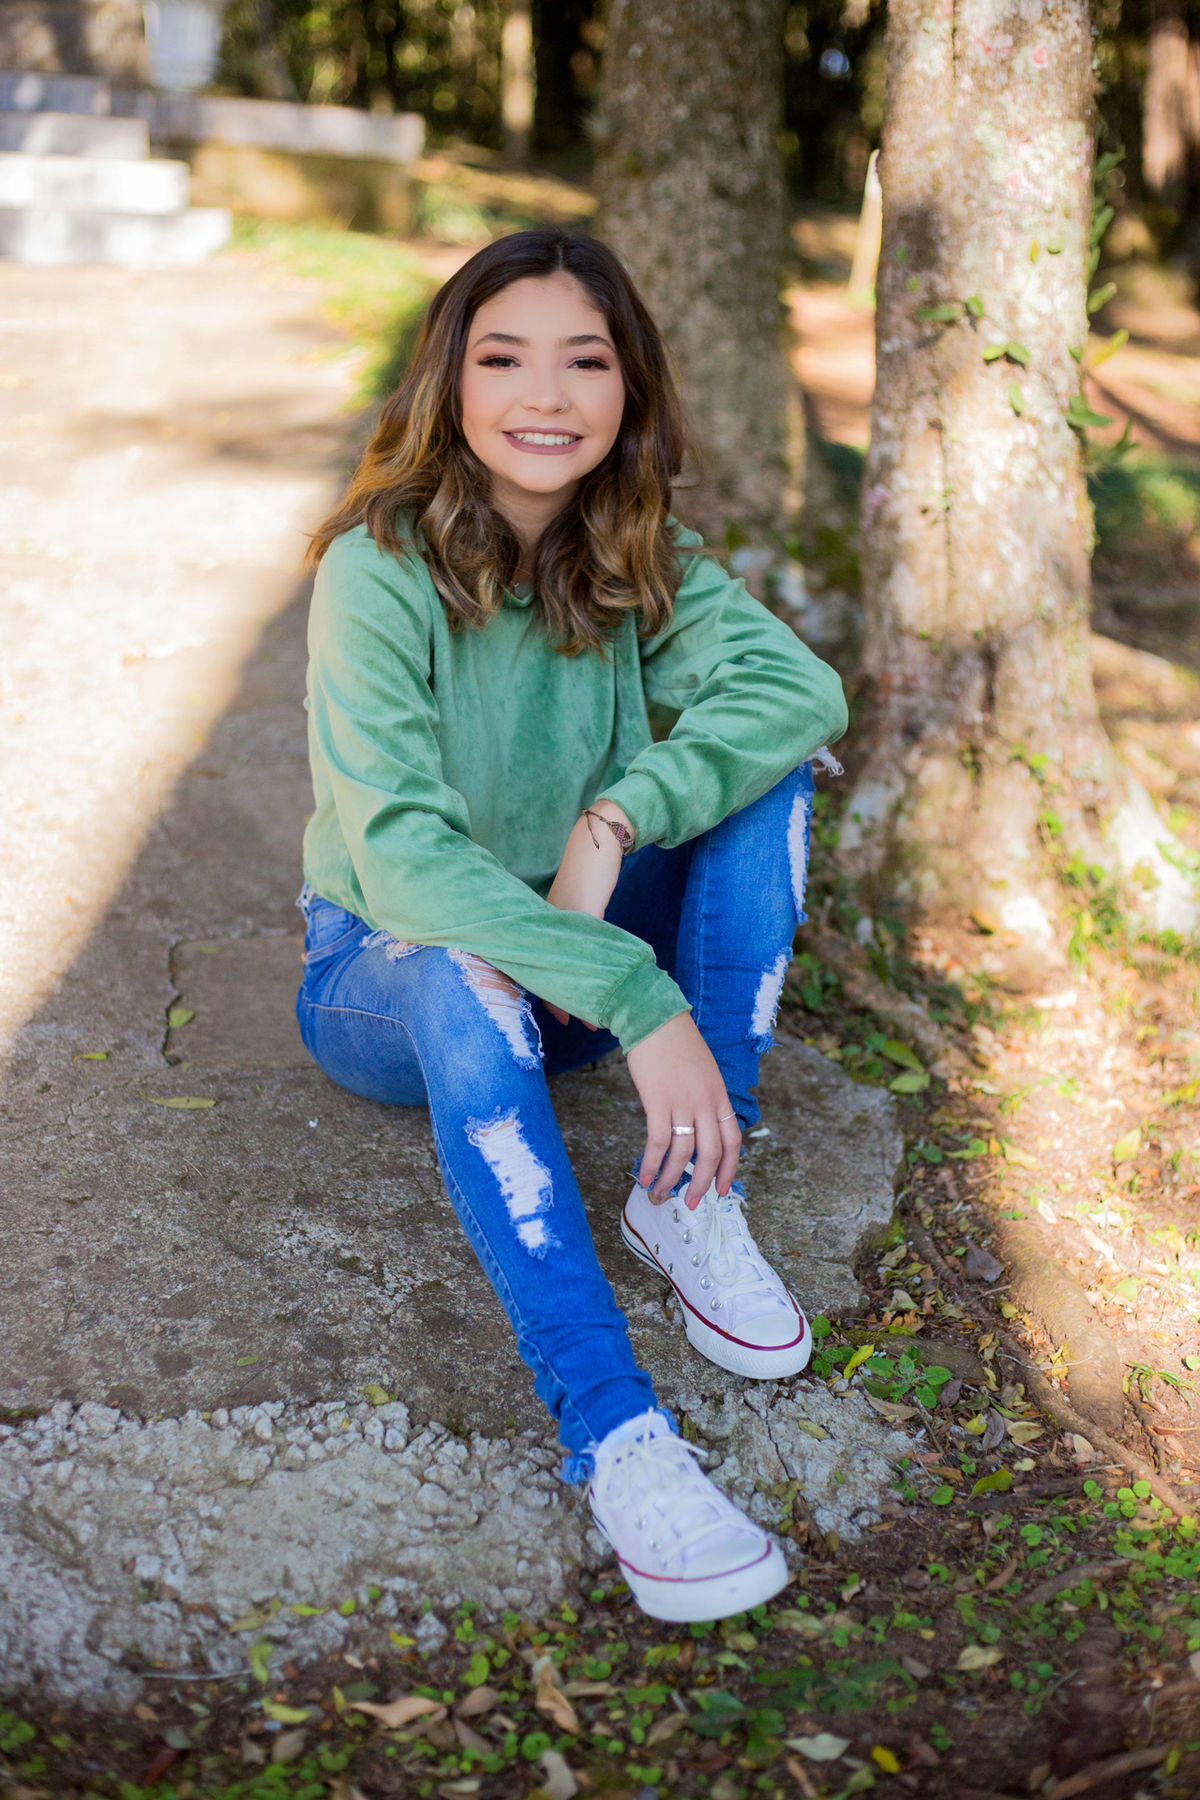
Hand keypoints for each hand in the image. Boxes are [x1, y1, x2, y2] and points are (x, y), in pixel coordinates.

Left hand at [544, 800, 631, 1026]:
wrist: (599, 837)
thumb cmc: (589, 867)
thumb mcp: (578, 898)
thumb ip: (575, 920)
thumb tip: (580, 944)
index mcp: (544, 918)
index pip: (538, 960)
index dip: (545, 988)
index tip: (551, 1012)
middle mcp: (548, 919)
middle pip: (547, 967)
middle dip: (557, 999)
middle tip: (563, 1024)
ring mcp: (565, 915)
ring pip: (565, 963)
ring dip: (575, 992)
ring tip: (585, 1019)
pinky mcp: (584, 909)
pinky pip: (587, 948)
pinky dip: (594, 971)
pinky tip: (601, 986)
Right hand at [626, 1012, 741, 1206]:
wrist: (655, 1020)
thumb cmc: (676, 1044)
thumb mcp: (703, 1072)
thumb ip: (704, 1099)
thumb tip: (697, 1128)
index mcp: (719, 1096)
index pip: (733, 1141)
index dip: (729, 1169)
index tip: (721, 1190)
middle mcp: (706, 1103)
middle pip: (711, 1154)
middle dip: (701, 1184)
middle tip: (691, 1203)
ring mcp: (683, 1103)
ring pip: (684, 1154)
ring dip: (672, 1180)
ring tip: (659, 1195)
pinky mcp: (658, 1101)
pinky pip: (659, 1142)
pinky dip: (653, 1164)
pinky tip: (645, 1176)